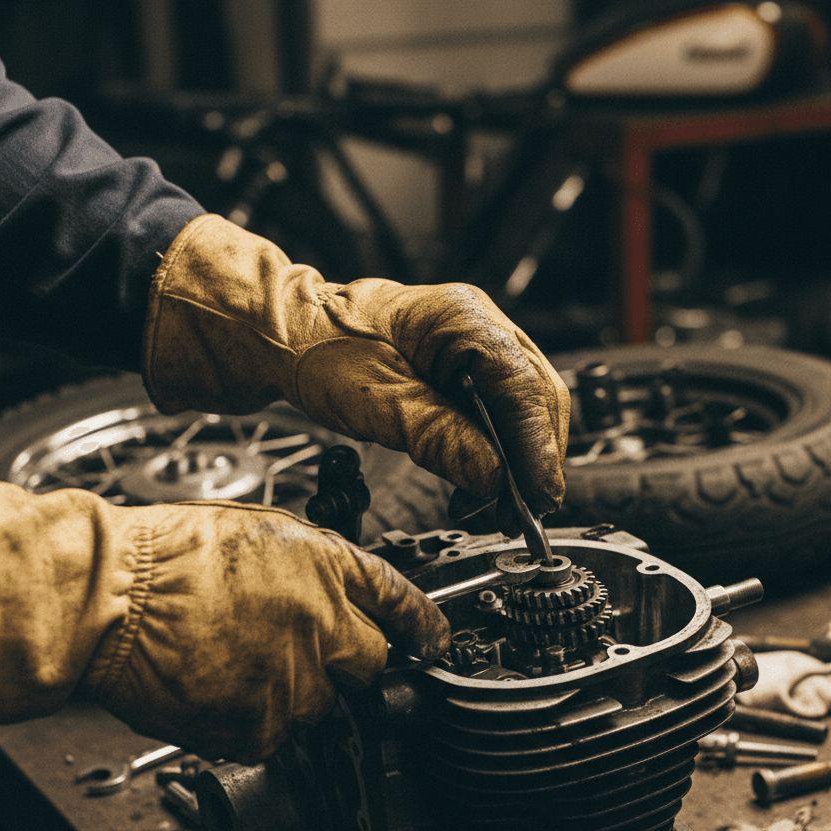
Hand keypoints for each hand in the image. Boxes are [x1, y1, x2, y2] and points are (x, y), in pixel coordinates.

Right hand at [0, 469, 449, 762]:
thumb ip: (319, 565)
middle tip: (296, 649)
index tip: (433, 641)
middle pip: (371, 666)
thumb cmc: (173, 556)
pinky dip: (252, 719)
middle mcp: (327, 630)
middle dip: (346, 661)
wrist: (113, 598)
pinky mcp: (260, 728)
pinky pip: (274, 734)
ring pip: (320, 705)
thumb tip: (340, 589)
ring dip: (292, 691)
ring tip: (237, 660)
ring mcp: (297, 684)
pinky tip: (220, 685)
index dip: (424, 626)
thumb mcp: (265, 532)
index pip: (404, 604)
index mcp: (332, 573)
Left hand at [142, 214, 570, 527]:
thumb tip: (493, 477)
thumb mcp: (376, 401)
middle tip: (523, 512)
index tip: (539, 495)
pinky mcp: (470, 369)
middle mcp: (482, 326)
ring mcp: (480, 345)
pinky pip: (504, 412)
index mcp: (462, 318)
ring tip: (499, 507)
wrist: (291, 336)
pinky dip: (502, 451)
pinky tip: (485, 483)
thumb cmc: (321, 350)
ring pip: (528, 408)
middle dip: (536, 459)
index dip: (537, 446)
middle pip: (538, 397)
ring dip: (521, 460)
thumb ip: (438, 436)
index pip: (523, 386)